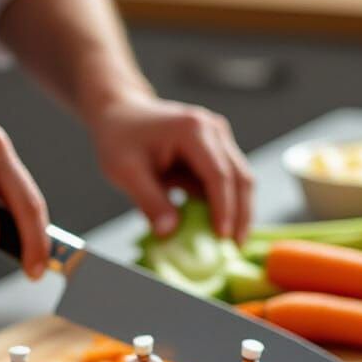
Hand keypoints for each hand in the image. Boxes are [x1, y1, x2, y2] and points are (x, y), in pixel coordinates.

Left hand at [88, 92, 252, 242]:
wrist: (121, 114)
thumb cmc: (120, 139)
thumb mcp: (126, 172)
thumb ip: (150, 202)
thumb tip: (169, 233)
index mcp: (193, 130)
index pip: (218, 174)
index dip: (223, 208)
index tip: (222, 237)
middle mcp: (213, 130)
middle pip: (240, 177)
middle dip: (241, 214)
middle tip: (236, 247)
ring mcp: (218, 138)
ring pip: (241, 179)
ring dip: (239, 211)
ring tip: (233, 242)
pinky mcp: (216, 149)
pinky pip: (229, 180)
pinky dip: (227, 203)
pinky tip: (221, 227)